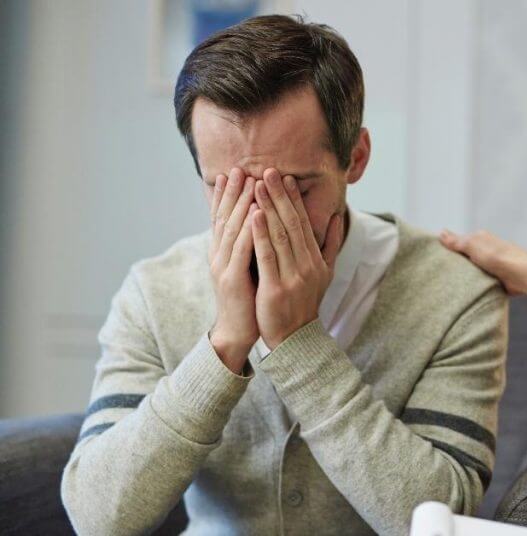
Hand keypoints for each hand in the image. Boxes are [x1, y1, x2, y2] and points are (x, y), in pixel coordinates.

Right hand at [208, 168, 258, 373]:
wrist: (238, 331)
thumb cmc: (248, 298)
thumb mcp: (249, 267)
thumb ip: (253, 245)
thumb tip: (261, 223)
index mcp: (223, 252)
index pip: (223, 217)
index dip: (227, 195)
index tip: (234, 172)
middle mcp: (219, 256)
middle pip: (225, 218)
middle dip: (233, 192)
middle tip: (240, 168)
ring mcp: (223, 267)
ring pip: (232, 230)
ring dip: (240, 205)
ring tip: (249, 183)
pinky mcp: (233, 280)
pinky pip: (242, 251)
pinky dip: (249, 230)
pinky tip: (256, 214)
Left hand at [252, 168, 342, 348]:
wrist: (295, 339)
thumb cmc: (306, 303)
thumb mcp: (326, 273)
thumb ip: (331, 244)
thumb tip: (338, 218)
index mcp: (316, 259)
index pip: (303, 223)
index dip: (294, 199)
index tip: (285, 177)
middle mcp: (307, 265)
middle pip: (292, 224)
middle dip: (279, 196)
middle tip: (268, 171)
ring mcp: (293, 276)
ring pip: (280, 235)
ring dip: (268, 208)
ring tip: (257, 185)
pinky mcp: (277, 288)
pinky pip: (268, 256)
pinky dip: (260, 234)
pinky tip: (253, 216)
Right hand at [438, 230, 526, 299]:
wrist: (521, 274)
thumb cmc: (497, 255)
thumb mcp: (472, 244)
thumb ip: (456, 241)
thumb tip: (441, 232)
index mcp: (480, 239)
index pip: (459, 243)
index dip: (448, 250)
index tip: (434, 258)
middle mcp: (486, 251)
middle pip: (465, 259)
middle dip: (455, 266)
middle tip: (439, 275)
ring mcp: (491, 266)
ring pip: (472, 272)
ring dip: (465, 278)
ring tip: (449, 285)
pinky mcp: (496, 280)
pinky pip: (480, 284)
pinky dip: (474, 287)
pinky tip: (465, 291)